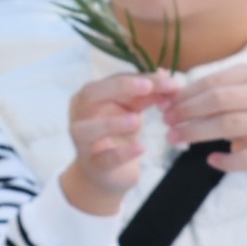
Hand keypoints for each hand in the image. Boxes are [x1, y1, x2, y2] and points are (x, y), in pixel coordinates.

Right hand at [59, 71, 168, 215]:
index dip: (138, 77)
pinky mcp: (93, 165)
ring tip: (137, 121)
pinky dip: (121, 154)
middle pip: (90, 94)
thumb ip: (147, 94)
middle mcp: (79, 115)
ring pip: (86, 130)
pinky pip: (103, 159)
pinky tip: (140, 147)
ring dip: (111, 123)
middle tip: (148, 87)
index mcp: (89, 96)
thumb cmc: (118, 133)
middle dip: (119, 87)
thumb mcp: (133, 109)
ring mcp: (82, 142)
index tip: (167, 80)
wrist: (108, 171)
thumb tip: (165, 74)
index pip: (111, 80)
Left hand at [164, 58, 246, 204]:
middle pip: (219, 100)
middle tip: (166, 122)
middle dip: (188, 111)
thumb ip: (196, 93)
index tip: (164, 107)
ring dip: (196, 133)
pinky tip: (210, 160)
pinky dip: (226, 161)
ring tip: (173, 138)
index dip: (185, 95)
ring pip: (229, 125)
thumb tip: (161, 86)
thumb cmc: (241, 115)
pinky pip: (245, 158)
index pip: (212, 82)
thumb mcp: (225, 99)